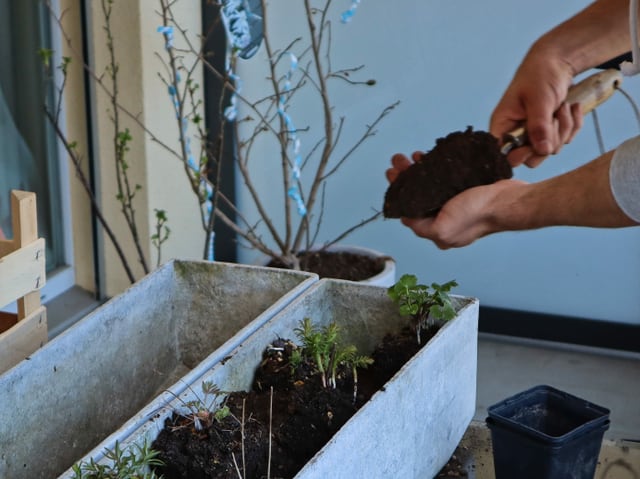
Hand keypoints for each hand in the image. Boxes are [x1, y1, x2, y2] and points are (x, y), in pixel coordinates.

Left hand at [386, 153, 527, 248]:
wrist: (509, 201)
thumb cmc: (478, 215)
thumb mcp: (443, 229)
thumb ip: (420, 226)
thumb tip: (406, 217)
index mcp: (438, 232)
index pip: (410, 211)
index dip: (398, 192)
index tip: (392, 174)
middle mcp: (446, 219)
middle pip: (418, 196)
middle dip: (405, 176)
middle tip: (398, 160)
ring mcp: (456, 204)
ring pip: (429, 184)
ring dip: (418, 169)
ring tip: (412, 155)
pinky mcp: (466, 190)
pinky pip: (444, 177)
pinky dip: (435, 166)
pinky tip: (429, 156)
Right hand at [489, 53, 582, 167]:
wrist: (556, 62)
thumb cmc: (539, 75)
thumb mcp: (539, 99)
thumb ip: (539, 126)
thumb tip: (542, 150)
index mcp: (503, 127)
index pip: (505, 155)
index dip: (520, 154)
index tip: (535, 143)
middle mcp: (517, 135)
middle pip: (532, 158)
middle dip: (550, 139)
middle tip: (555, 117)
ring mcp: (535, 135)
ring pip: (552, 149)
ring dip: (564, 127)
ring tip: (563, 106)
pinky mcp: (551, 132)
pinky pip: (566, 140)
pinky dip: (573, 124)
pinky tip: (571, 108)